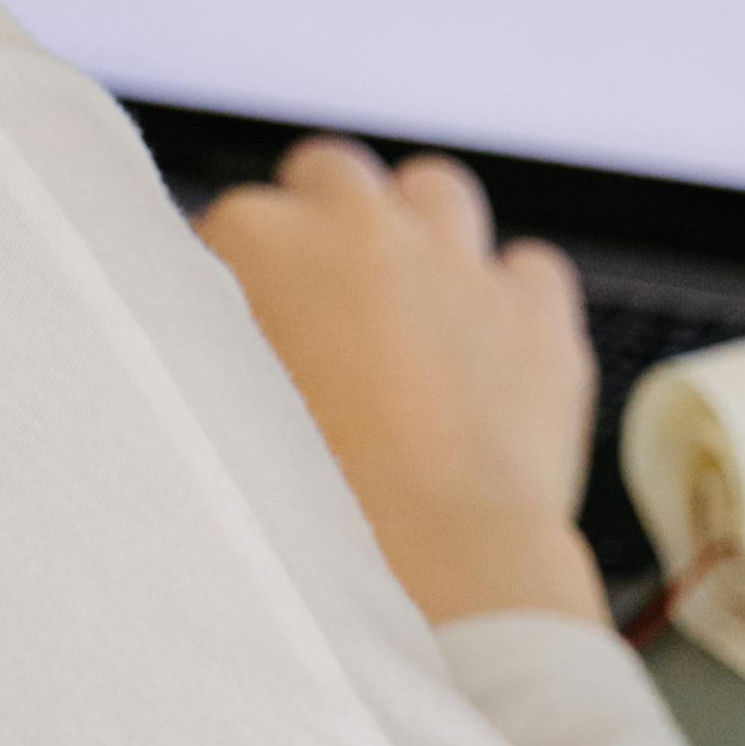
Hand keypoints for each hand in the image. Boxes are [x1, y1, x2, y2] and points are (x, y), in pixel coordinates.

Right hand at [200, 138, 607, 630]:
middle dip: (320, 218)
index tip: (235, 323)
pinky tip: (488, 346)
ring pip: (436, 192)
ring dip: (417, 231)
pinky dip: (509, 297)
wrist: (433, 572)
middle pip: (330, 173)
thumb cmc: (305, 516)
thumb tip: (209, 341)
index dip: (231, 277)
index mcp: (262, 243)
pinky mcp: (537, 313)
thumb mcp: (214, 417)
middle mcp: (364, 227)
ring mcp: (460, 261)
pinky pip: (528, 267)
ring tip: (403, 300)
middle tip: (313, 295)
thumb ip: (207, 352)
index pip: (230, 222)